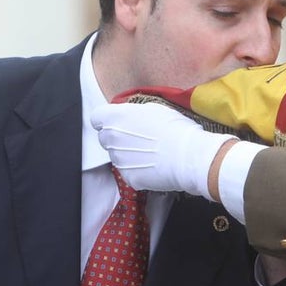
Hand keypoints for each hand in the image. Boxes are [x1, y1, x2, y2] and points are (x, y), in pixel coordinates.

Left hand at [91, 102, 234, 199]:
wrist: (189, 156)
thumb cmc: (176, 128)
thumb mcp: (153, 108)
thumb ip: (132, 112)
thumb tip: (128, 116)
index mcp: (115, 118)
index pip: (96, 118)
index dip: (107, 119)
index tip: (118, 122)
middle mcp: (111, 139)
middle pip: (104, 138)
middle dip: (116, 137)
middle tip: (138, 138)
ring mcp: (119, 161)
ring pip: (116, 156)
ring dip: (127, 154)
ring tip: (150, 152)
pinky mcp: (128, 178)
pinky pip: (128, 172)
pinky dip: (138, 169)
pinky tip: (153, 165)